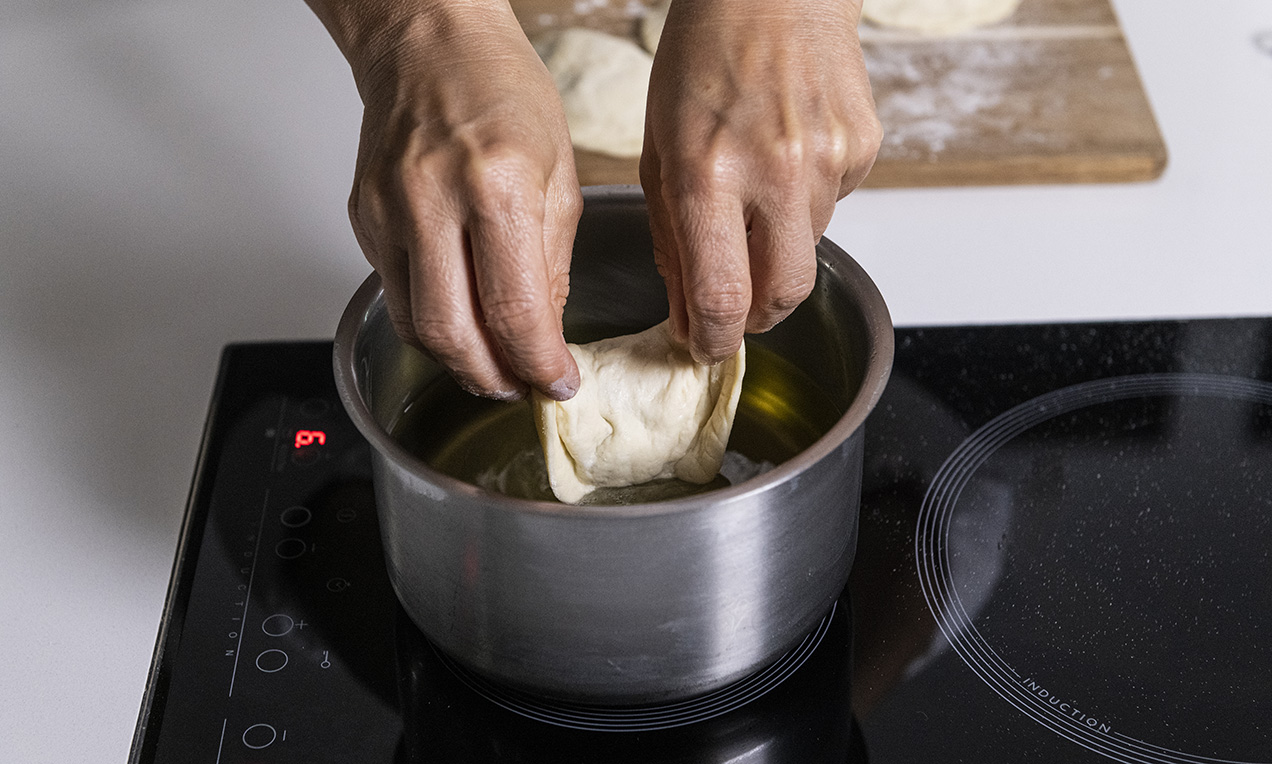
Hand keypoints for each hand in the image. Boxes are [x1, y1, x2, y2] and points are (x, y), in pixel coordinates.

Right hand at [310, 0, 581, 399]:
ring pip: (416, 324)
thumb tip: (544, 335)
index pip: (515, 310)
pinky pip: (394, 293)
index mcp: (498, 184)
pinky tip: (460, 317)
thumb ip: (553, 263)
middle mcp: (433, 199)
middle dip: (491, 378)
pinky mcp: (362, 216)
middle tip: (520, 386)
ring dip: (458, 360)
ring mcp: (388, 210)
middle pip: (452, 334)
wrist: (429, 40)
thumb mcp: (560, 174)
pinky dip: (430, 321)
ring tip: (492, 362)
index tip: (557, 383)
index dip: (538, 363)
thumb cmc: (501, 91)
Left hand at [640, 0, 880, 363]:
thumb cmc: (702, 57)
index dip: (713, 337)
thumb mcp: (660, 148)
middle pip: (783, 294)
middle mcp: (774, 168)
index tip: (704, 346)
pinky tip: (785, 158)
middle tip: (735, 310)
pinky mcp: (864, 147)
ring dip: (777, 248)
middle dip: (757, 317)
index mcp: (707, 170)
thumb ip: (671, 239)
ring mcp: (828, 157)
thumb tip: (687, 314)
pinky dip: (806, 204)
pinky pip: (834, 207)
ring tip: (754, 195)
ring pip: (808, 250)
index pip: (721, 295)